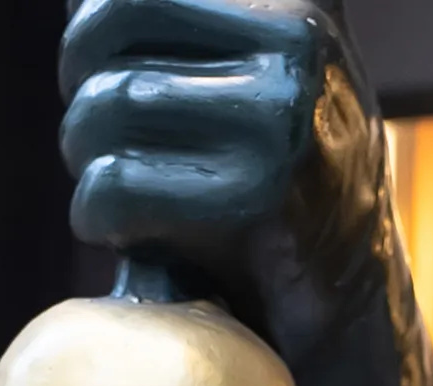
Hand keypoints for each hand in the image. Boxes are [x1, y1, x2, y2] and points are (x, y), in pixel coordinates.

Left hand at [60, 0, 432, 385]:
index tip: (96, 72)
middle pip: (104, 35)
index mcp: (300, 4)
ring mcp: (285, 119)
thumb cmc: (280, 189)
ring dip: (85, 163)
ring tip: (116, 193)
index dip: (89, 29)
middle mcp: (301, 43)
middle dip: (79, 94)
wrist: (353, 309)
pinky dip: (98, 216)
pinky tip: (130, 232)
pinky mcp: (260, 198)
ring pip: (103, 108)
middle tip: (97, 142)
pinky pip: (115, 184)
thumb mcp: (264, 80)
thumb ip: (201, 30)